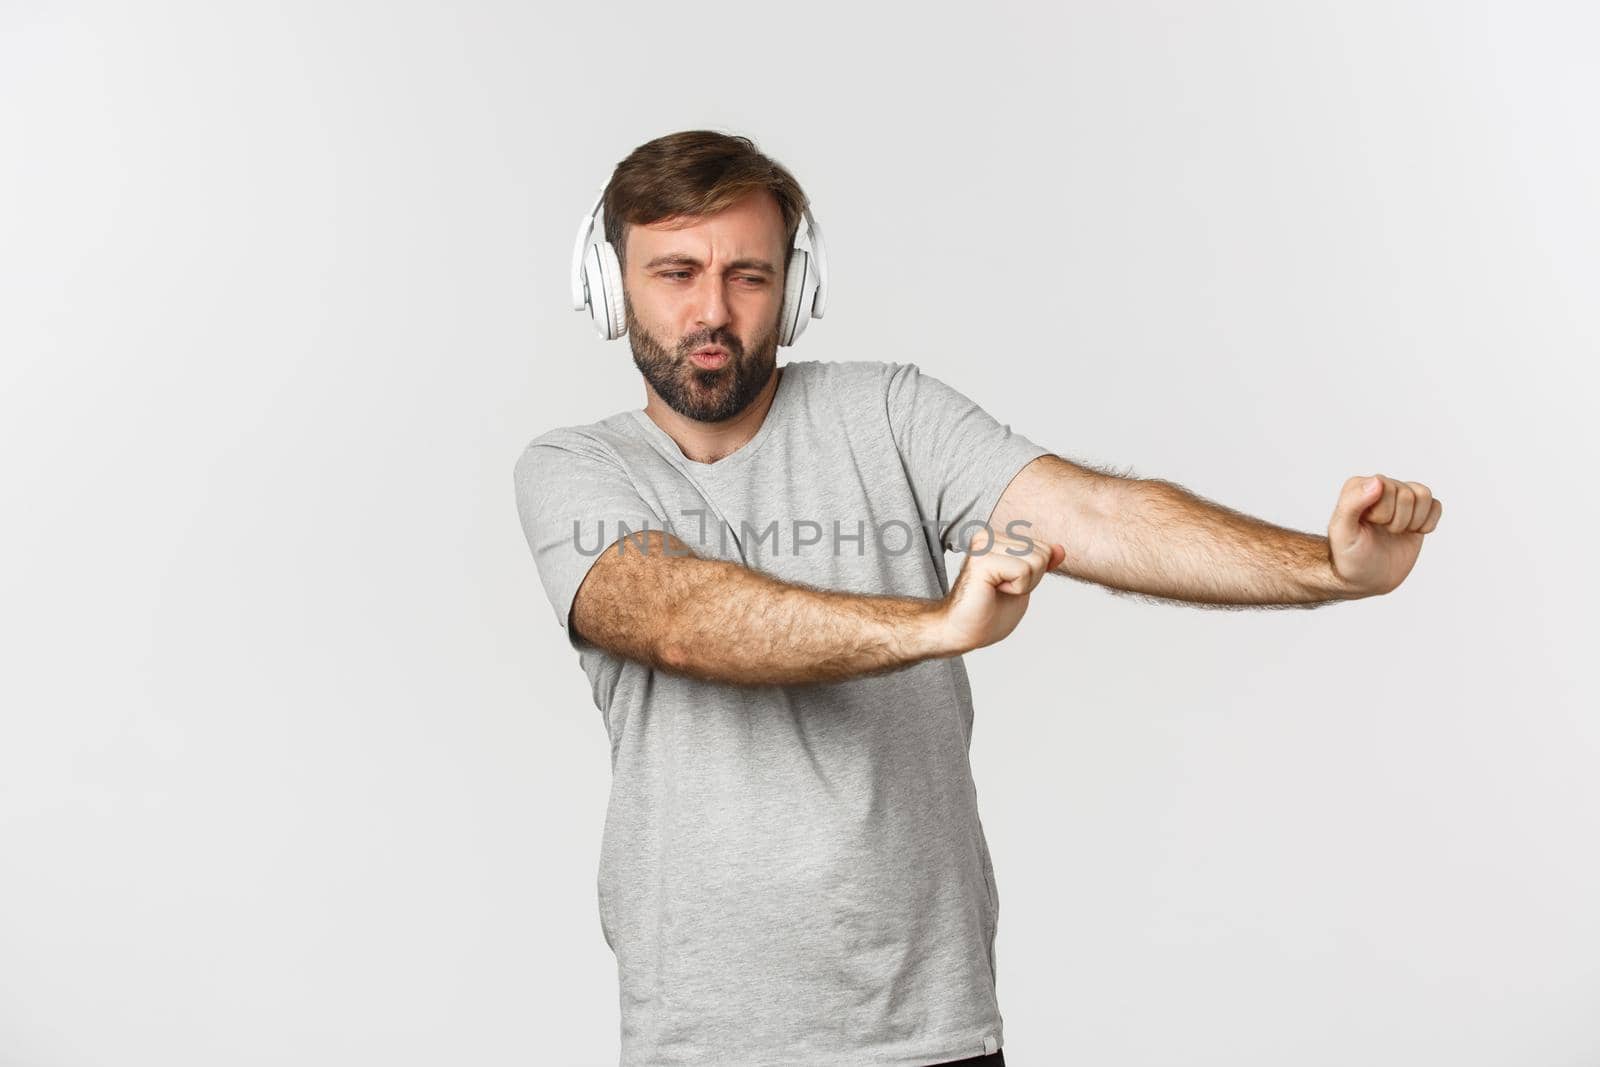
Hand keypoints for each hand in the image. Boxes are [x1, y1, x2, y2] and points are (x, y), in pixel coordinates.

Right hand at [936, 527, 1064, 654]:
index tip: (1008, 585)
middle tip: (1002, 590)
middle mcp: (988, 536)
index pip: (1044, 548)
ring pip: (1036, 560)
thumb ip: (1041, 564)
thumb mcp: (1025, 584)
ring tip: (997, 590)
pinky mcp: (982, 560)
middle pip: (1042, 553)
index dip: (1035, 575)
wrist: (963, 631)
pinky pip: (1023, 571)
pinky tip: (993, 591)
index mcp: (997, 538)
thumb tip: (1060, 550)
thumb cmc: (989, 611)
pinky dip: (1017, 588)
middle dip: (1031, 579)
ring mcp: (983, 546)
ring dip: (1023, 584)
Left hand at [1328, 474, 1442, 596]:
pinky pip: (1436, 505)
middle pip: (1407, 494)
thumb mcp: (1343, 531)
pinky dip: (1428, 523)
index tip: (1369, 525)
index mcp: (1358, 486)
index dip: (1383, 513)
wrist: (1365, 578)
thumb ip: (1352, 503)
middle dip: (1397, 521)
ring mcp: (1399, 499)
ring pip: (1424, 495)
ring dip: (1413, 521)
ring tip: (1396, 532)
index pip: (1387, 486)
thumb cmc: (1349, 555)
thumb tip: (1377, 481)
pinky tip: (1413, 533)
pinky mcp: (1416, 512)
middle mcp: (1380, 487)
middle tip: (1383, 532)